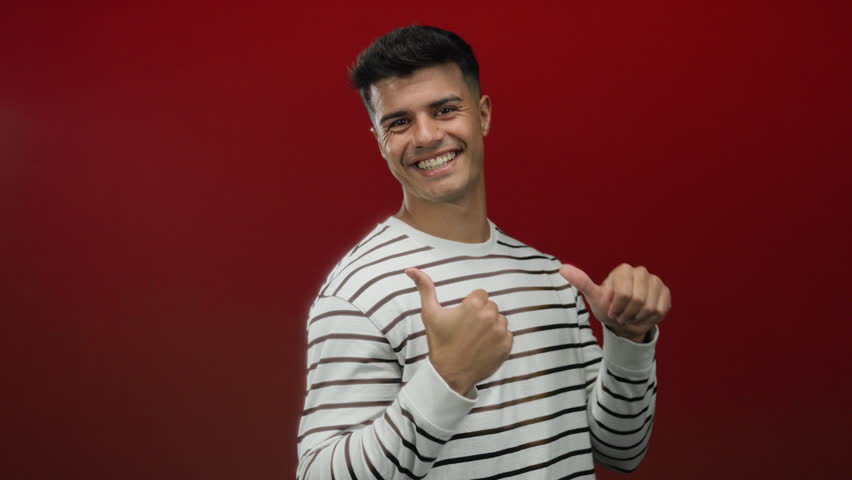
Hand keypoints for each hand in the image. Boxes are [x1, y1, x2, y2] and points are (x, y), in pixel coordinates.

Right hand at [406, 268, 512, 394]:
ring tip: (476, 339)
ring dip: (491, 326)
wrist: (449, 374)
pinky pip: (507, 335)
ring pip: (500, 320)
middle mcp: (490, 316)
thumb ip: (425, 288)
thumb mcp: (430, 314)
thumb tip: (410, 269)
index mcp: (474, 305)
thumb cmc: (440, 343)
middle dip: (481, 315)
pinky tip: (484, 347)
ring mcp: (500, 332)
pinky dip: (498, 340)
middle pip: (491, 307)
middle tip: (467, 330)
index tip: (463, 318)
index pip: (481, 295)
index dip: (471, 305)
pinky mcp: (507, 345)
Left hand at [559, 263, 670, 342]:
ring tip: (631, 315)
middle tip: (621, 315)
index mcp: (624, 270)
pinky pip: (660, 310)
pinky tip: (643, 315)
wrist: (623, 320)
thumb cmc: (607, 306)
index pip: (624, 294)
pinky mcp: (665, 293)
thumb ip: (580, 282)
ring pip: (650, 307)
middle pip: (638, 300)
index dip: (616, 308)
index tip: (611, 310)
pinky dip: (650, 319)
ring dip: (638, 317)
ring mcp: (656, 281)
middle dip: (627, 314)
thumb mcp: (593, 297)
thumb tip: (562, 268)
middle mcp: (641, 272)